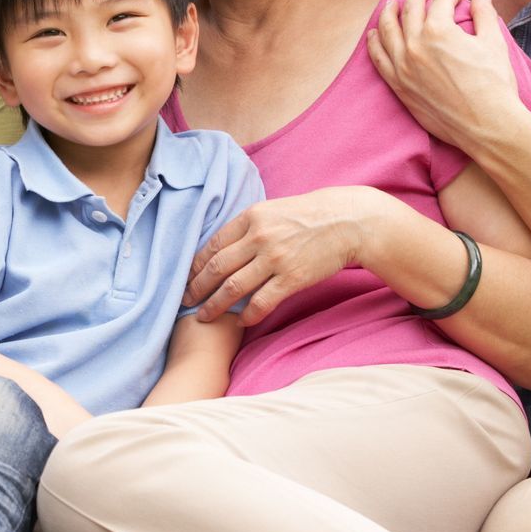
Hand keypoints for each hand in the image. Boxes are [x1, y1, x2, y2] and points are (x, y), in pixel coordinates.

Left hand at [185, 187, 385, 324]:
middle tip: (184, 300)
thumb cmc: (308, 216)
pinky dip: (248, 315)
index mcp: (251, 217)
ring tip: (203, 317)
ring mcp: (275, 259)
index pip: (213, 244)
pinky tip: (240, 321)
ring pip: (233, 288)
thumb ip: (247, 227)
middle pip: (216, 267)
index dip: (195, 265)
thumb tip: (220, 246)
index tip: (185, 278)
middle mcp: (259, 237)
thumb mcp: (272, 210)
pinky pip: (262, 302)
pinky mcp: (292, 278)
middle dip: (196, 287)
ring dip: (214, 305)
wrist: (346, 221)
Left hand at [367, 0, 524, 153]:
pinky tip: (373, 34)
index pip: (440, 3)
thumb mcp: (493, 43)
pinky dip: (374, 43)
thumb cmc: (494, 84)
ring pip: (387, 31)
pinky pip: (378, 59)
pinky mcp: (398, 86)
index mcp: (439, 31)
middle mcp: (415, 45)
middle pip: (410, 11)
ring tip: (391, 5)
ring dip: (388, 13)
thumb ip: (484, 14)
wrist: (487, 124)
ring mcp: (403, 66)